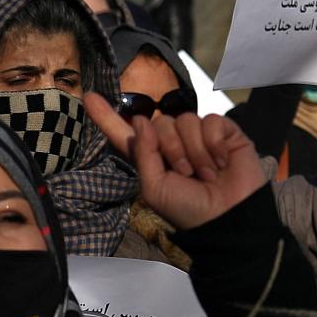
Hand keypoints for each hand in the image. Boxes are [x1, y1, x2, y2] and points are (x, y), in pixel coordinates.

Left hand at [83, 95, 267, 230]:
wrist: (228, 218)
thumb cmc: (189, 209)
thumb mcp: (155, 187)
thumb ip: (143, 154)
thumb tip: (142, 120)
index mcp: (151, 157)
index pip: (126, 132)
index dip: (106, 116)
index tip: (88, 97)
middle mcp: (173, 142)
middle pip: (159, 122)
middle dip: (171, 149)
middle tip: (186, 174)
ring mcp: (199, 136)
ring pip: (185, 120)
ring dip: (194, 151)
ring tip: (206, 174)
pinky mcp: (225, 132)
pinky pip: (211, 121)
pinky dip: (214, 143)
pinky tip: (222, 162)